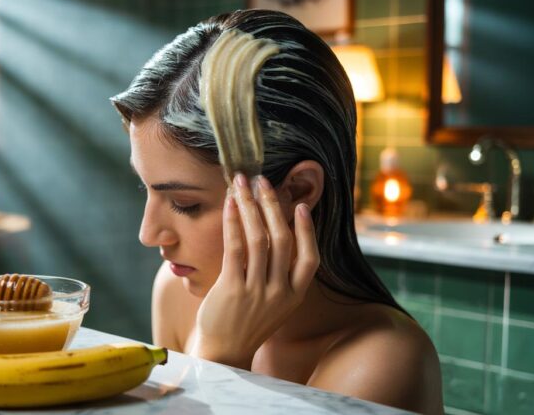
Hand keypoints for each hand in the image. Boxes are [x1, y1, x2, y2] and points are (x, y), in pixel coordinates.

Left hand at [189, 172, 319, 368]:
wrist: (223, 351)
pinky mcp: (231, 289)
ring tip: (242, 184)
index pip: (311, 258)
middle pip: (282, 240)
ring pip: (258, 239)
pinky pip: (234, 248)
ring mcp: (256, 292)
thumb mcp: (274, 303)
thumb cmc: (247, 320)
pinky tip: (230, 205)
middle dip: (272, 205)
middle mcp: (279, 293)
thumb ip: (281, 275)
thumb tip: (280, 233)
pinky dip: (233, 222)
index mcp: (294, 296)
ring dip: (250, 206)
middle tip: (263, 181)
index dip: (308, 230)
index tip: (301, 205)